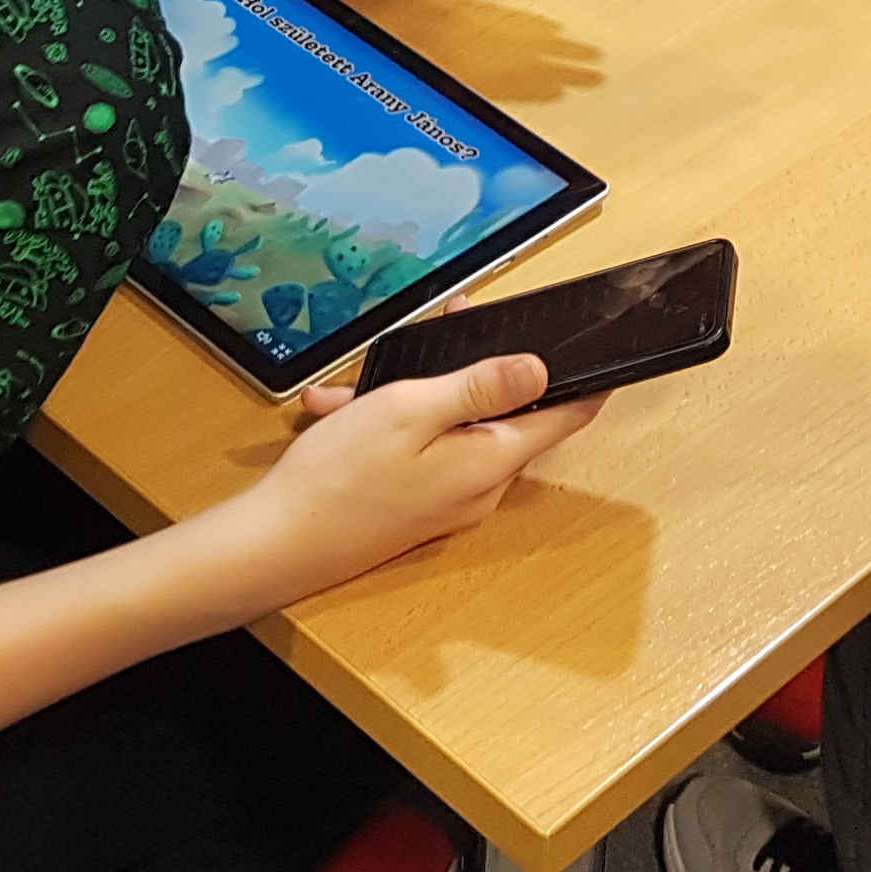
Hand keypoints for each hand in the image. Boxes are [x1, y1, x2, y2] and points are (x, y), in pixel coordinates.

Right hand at [242, 354, 603, 592]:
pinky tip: (343, 410)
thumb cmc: (339, 478)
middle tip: (447, 326)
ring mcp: (450, 500)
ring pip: (455, 426)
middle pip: (506, 413)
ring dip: (417, 395)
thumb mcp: (412, 410)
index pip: (566, 416)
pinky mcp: (419, 505)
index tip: (594, 345)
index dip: (585, 377)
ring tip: (361, 382)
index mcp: (491, 461)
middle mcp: (481, 488)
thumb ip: (480, 387)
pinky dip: (391, 424)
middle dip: (474, 368)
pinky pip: (425, 450)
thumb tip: (541, 368)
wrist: (276, 545)